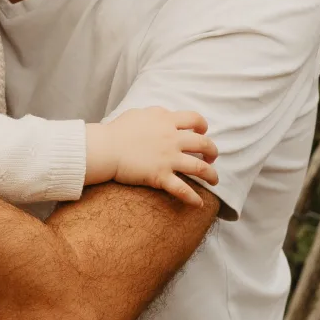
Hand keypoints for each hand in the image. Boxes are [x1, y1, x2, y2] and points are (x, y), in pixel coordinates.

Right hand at [85, 108, 218, 208]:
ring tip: (214, 180)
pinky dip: (193, 198)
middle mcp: (172, 139)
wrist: (105, 148)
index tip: (202, 133)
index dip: (203, 126)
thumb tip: (164, 117)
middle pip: (204, 144)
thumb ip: (155, 115)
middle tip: (211, 158)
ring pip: (200, 167)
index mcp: (166, 121)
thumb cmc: (117, 131)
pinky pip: (182, 189)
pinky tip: (198, 204)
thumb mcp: (138, 114)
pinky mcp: (160, 176)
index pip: (195, 119)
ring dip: (211, 175)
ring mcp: (167, 158)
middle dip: (212, 152)